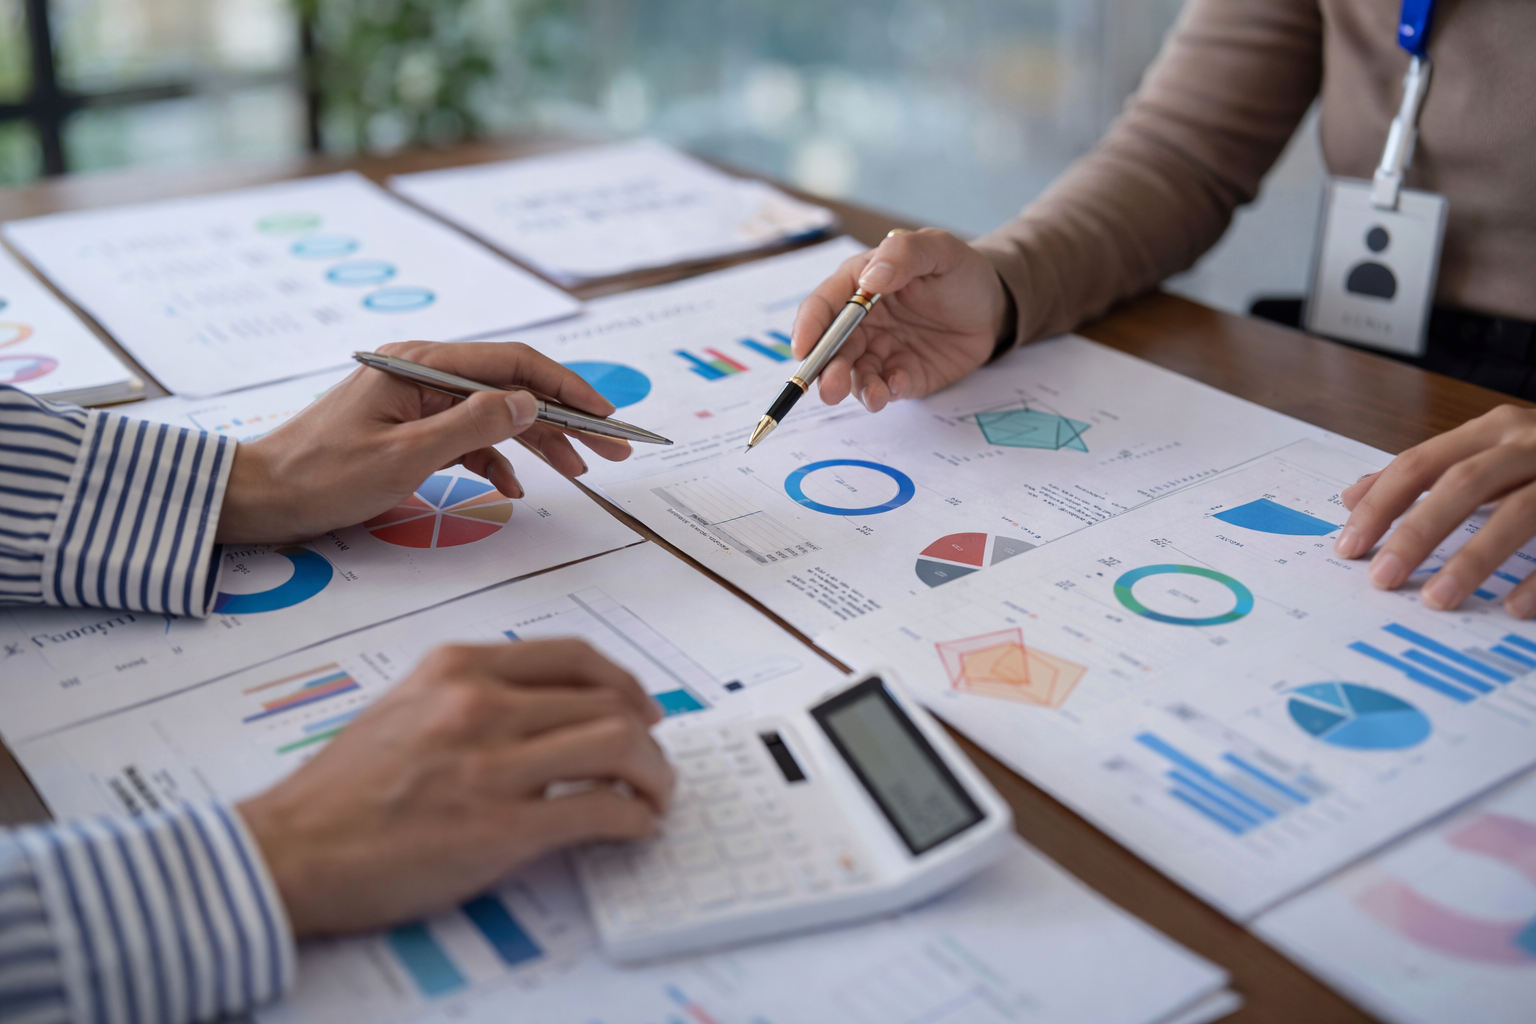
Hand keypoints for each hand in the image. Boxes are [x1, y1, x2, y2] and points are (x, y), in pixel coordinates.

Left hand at [215, 340, 631, 543]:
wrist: (259, 497)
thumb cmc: (321, 477)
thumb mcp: (404, 457)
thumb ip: (473, 426)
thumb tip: (530, 402)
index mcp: (422, 366)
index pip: (515, 365)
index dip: (568, 389)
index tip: (607, 416)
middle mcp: (422, 373)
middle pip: (512, 388)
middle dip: (565, 418)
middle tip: (613, 450)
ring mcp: (416, 400)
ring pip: (496, 414)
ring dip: (539, 441)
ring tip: (581, 470)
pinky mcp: (407, 428)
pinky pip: (467, 436)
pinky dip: (496, 459)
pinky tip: (514, 487)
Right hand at [238, 639, 670, 936]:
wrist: (289, 851)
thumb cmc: (341, 790)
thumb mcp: (406, 706)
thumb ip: (472, 696)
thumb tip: (549, 712)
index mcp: (457, 666)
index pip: (573, 655)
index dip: (623, 683)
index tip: (640, 708)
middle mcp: (478, 703)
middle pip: (606, 699)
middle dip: (647, 732)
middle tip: (654, 762)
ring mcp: (489, 764)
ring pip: (617, 743)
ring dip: (654, 773)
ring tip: (655, 796)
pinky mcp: (497, 828)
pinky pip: (599, 809)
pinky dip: (633, 817)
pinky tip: (632, 827)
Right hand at [790, 229, 1011, 411]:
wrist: (994, 306)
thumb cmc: (960, 271)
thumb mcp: (939, 249)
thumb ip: (904, 254)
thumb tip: (870, 278)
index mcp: (859, 285)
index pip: (823, 306)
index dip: (808, 327)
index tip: (802, 348)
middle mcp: (862, 322)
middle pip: (831, 350)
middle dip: (826, 371)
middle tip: (830, 387)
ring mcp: (880, 352)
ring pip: (853, 376)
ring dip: (855, 388)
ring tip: (874, 395)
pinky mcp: (900, 376)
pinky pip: (885, 389)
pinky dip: (886, 392)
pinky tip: (899, 385)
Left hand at [1334, 405, 1535, 617]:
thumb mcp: (1489, 453)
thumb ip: (1428, 472)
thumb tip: (1352, 495)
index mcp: (1493, 430)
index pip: (1420, 463)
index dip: (1380, 505)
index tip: (1348, 547)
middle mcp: (1530, 442)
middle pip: (1464, 483)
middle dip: (1418, 532)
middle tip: (1383, 577)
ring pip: (1520, 512)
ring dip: (1476, 559)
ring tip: (1439, 600)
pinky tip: (1516, 607)